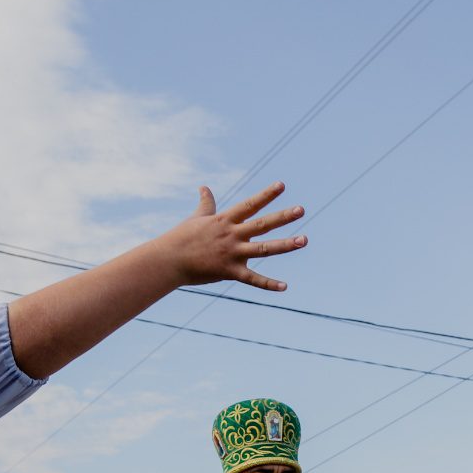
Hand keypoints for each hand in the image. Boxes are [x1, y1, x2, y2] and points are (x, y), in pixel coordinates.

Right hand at [162, 184, 306, 291]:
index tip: (282, 185)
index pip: (250, 204)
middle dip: (282, 217)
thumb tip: (204, 187)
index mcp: (225, 220)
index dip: (266, 195)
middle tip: (301, 209)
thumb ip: (206, 203)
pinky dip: (268, 284)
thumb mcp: (196, 217)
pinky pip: (252, 279)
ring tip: (303, 240)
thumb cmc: (182, 237)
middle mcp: (232, 235)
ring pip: (263, 249)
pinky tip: (285, 286)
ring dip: (285, 245)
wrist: (169, 260)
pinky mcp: (229, 272)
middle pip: (262, 224)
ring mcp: (232, 253)